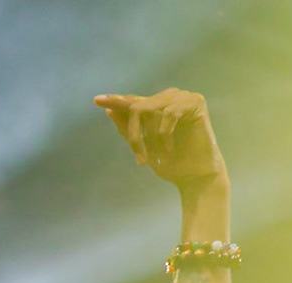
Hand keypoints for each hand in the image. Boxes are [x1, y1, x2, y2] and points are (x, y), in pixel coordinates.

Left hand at [95, 88, 226, 190]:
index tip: (96, 100)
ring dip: (150, 138)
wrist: (194, 176)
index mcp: (155, 107)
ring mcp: (182, 97)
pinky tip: (170, 150)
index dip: (115, 101)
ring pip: (150, 110)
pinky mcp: (195, 101)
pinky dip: (165, 135)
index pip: (132, 101)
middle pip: (136, 108)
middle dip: (135, 136)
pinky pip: (168, 114)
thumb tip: (110, 111)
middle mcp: (167, 97)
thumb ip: (128, 129)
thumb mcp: (143, 147)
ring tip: (157, 157)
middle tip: (141, 160)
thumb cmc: (170, 163)